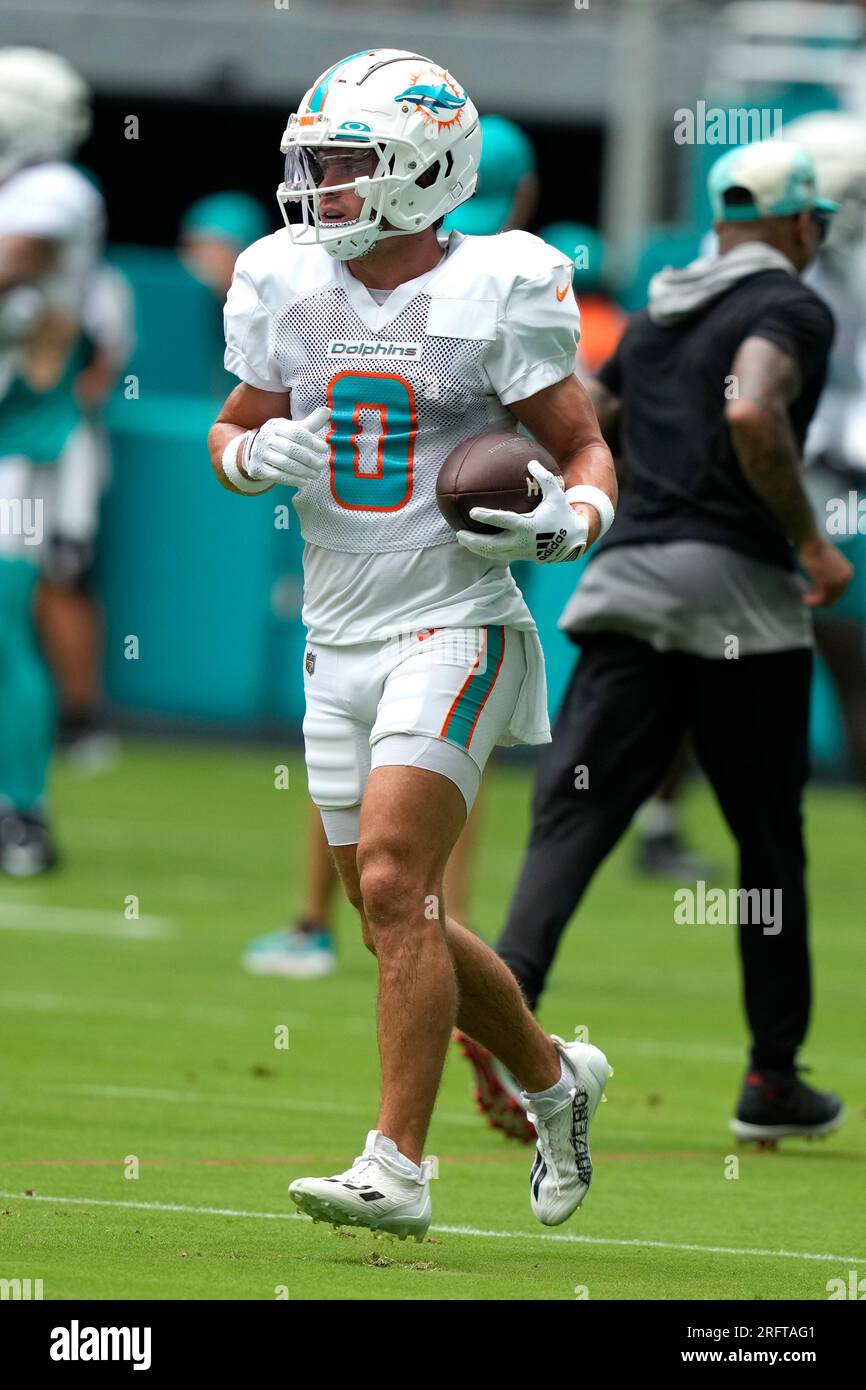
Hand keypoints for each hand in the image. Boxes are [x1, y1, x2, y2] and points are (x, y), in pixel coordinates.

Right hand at [243, 406, 330, 487]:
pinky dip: (293, 480)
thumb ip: (310, 422)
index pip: (296, 432)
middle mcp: (265, 437)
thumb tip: (328, 411)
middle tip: (322, 465)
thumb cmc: (281, 438)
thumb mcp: (293, 428)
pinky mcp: (257, 468)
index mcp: (275, 425)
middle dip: (309, 459)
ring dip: (303, 471)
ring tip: (316, 475)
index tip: (324, 449)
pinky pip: (277, 476)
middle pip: (291, 449)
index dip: (312, 441)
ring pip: (285, 463)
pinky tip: (304, 482)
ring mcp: (259, 453)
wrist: (256, 451)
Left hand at [455, 461, 587, 564]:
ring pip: (493, 554)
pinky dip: (486, 551)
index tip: (472, 512)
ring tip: (462, 540)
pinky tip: (476, 545)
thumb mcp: (556, 495)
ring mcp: (520, 552)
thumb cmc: (562, 515)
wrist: (572, 542)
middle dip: (474, 541)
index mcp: (528, 526)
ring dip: (476, 548)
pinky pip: (499, 556)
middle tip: (459, 533)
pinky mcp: (520, 557)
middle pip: (492, 545)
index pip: (503, 521)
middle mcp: (522, 542)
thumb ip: (544, 478)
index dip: (487, 517)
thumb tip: (531, 462)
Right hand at [799, 537, 853, 607]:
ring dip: (816, 601)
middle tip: (807, 599)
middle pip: (834, 597)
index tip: (814, 595)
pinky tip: (805, 598)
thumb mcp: (825, 567)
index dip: (826, 596)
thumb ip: (827, 580)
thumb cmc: (816, 552)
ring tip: (805, 599)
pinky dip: (813, 600)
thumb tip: (820, 592)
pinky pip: (820, 596)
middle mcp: (845, 578)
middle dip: (820, 600)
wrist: (812, 543)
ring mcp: (837, 580)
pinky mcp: (826, 582)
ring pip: (827, 599)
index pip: (839, 592)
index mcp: (848, 573)